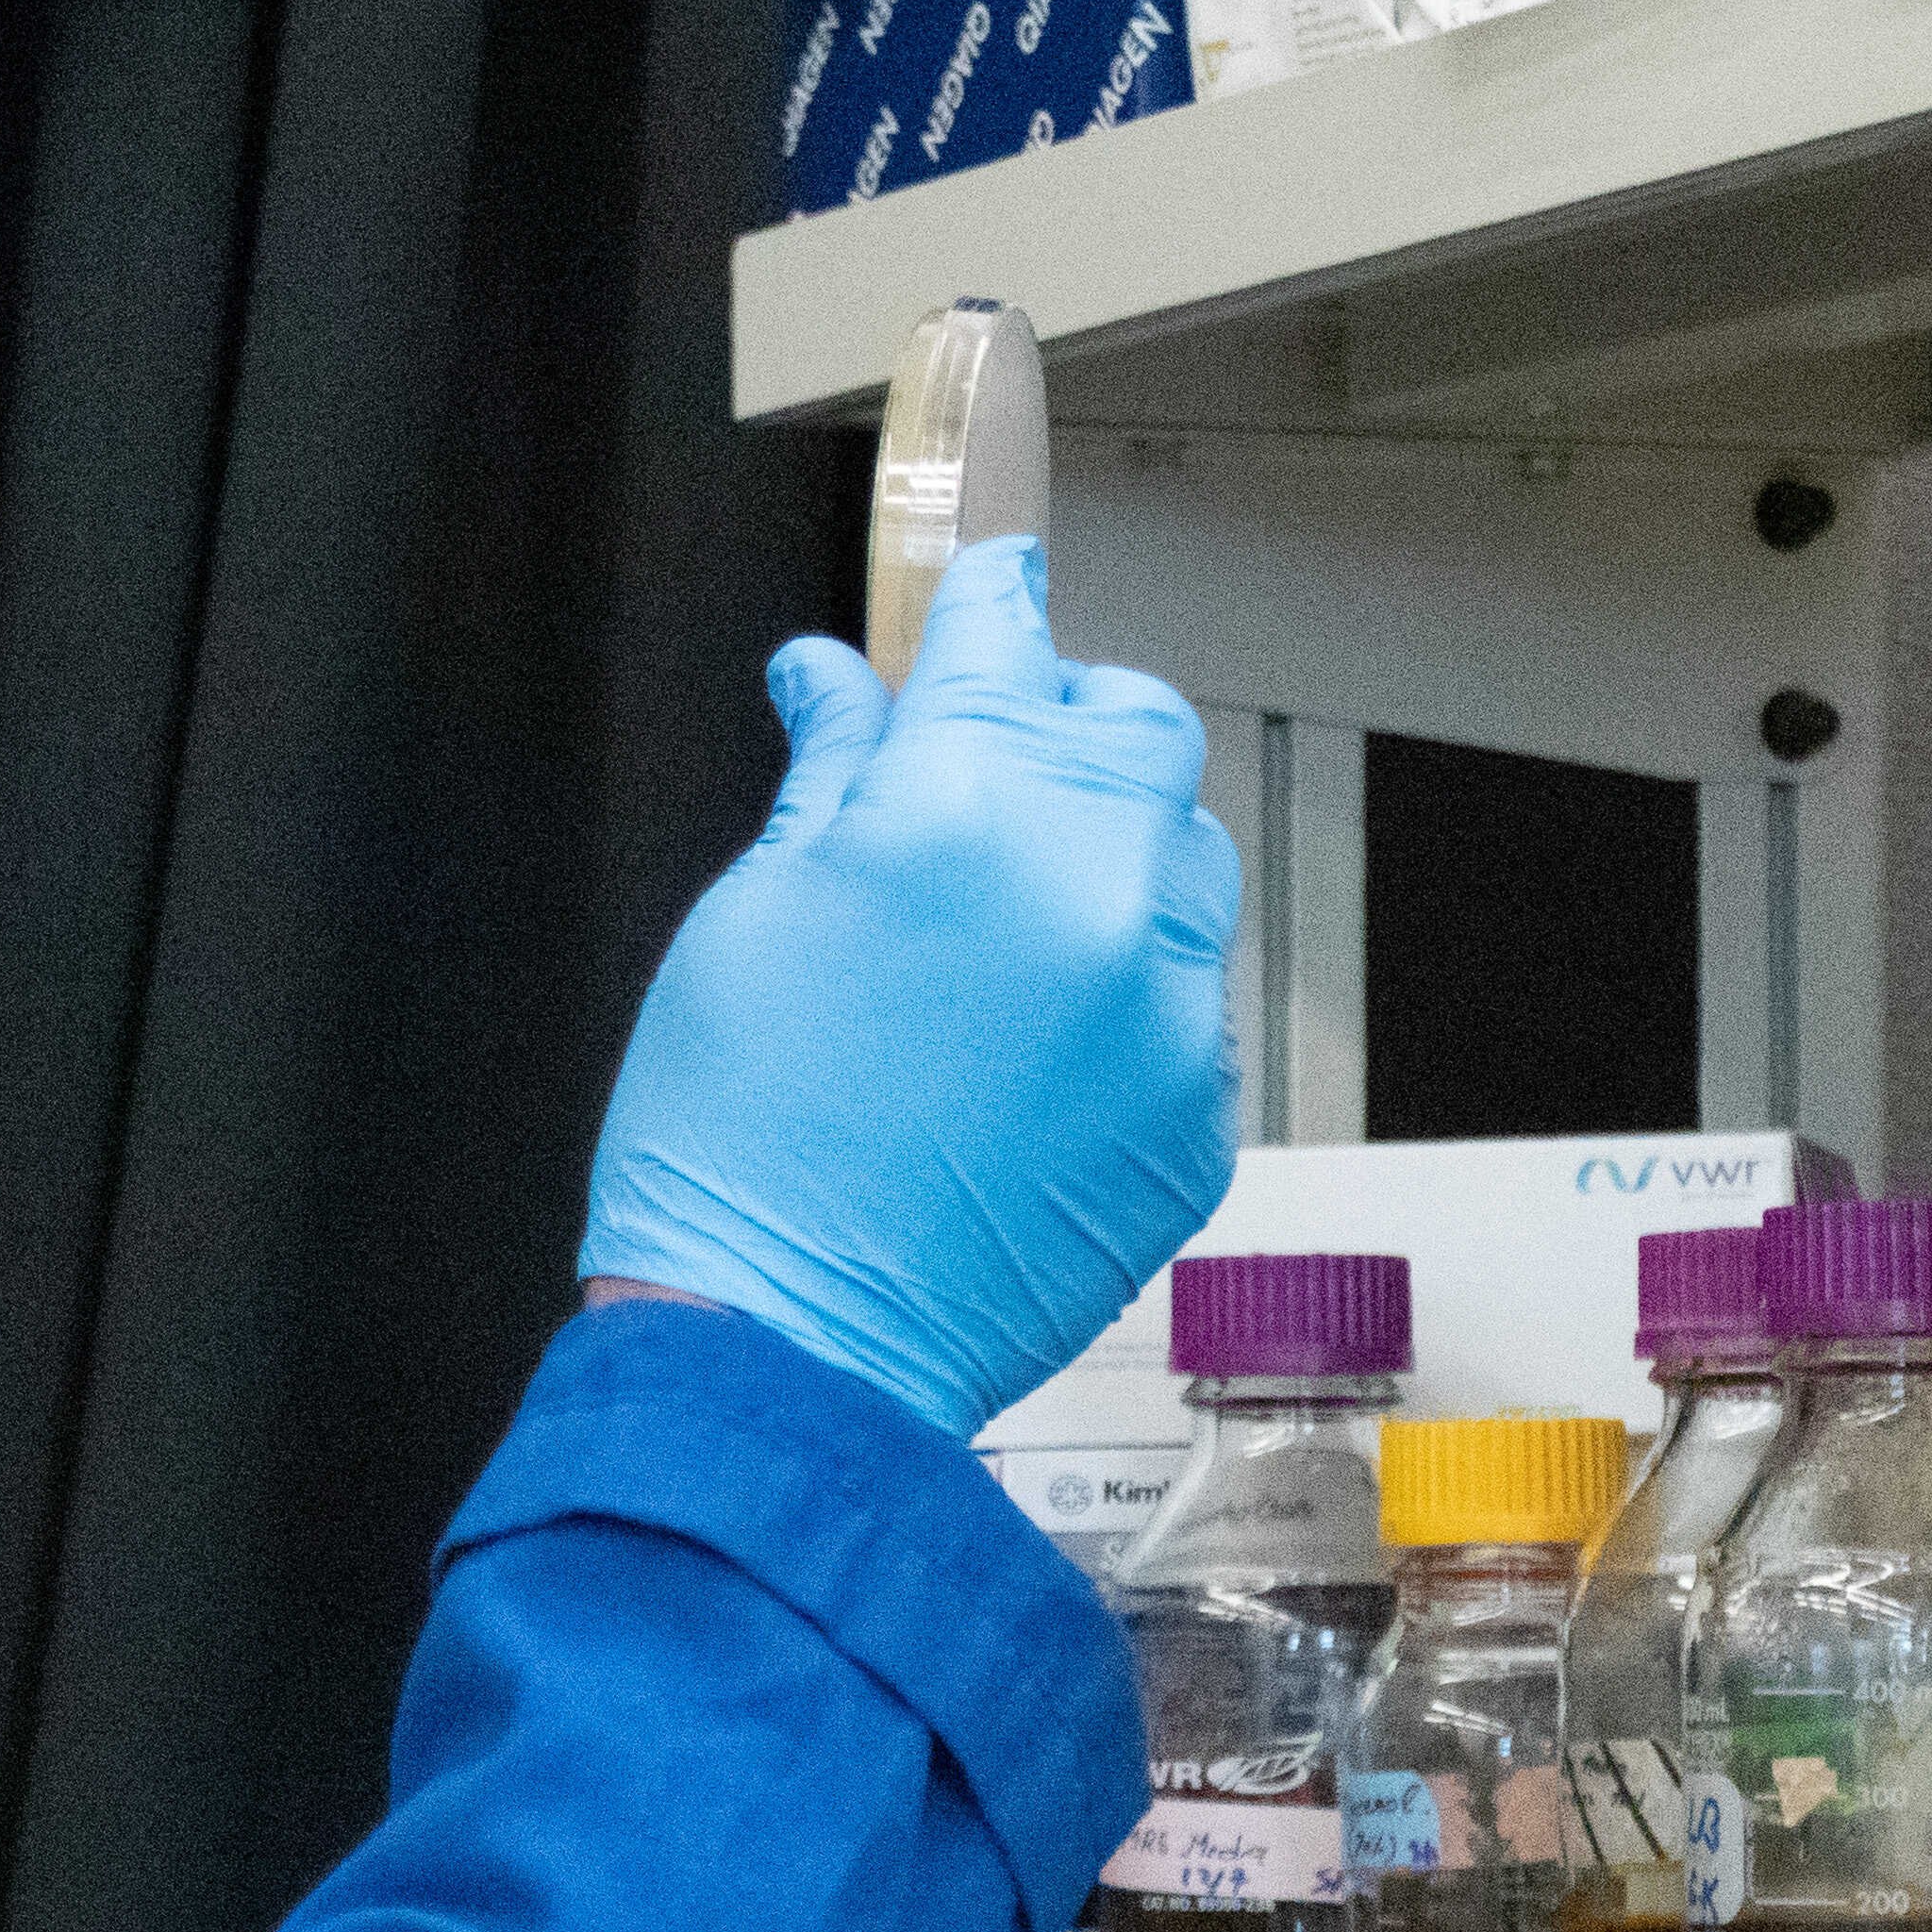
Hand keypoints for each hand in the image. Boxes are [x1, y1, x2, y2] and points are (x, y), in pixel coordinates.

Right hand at [578, 537, 1239, 1438]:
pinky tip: (1031, 1050)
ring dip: (1115, 853)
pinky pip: (1186, 1000)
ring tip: (1015, 924)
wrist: (786, 1343)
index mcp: (957, 810)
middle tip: (991, 771)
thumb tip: (837, 679)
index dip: (987, 602)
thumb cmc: (733, 1139)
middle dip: (1068, 723)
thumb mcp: (749, 917)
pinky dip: (1123, 993)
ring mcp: (1162, 1006)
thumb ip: (829, 776)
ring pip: (1185, 857)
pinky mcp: (1197, 1111)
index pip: (1004, 637)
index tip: (985, 589)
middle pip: (1134, 726)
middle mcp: (1089, 887)